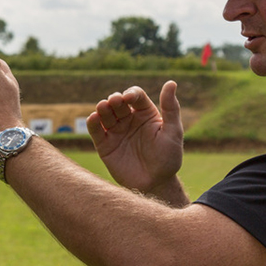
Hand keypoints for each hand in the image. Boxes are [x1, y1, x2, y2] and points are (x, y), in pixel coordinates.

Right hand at [86, 81, 183, 197]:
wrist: (155, 184)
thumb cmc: (168, 158)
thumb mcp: (173, 132)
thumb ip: (171, 108)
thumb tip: (171, 82)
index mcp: (146, 114)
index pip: (135, 96)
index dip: (131, 94)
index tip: (129, 98)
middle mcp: (129, 120)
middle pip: (118, 103)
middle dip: (115, 100)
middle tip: (115, 102)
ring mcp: (116, 132)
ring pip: (105, 114)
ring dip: (102, 108)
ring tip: (103, 107)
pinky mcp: (105, 145)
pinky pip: (96, 131)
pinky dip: (92, 123)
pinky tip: (93, 118)